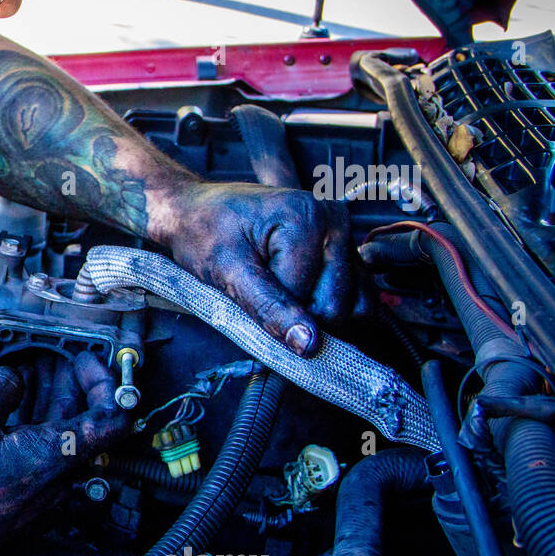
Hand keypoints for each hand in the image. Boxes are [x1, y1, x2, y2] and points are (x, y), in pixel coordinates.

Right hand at [0, 352, 128, 555]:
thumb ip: (0, 386)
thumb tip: (13, 378)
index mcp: (54, 456)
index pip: (114, 418)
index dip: (105, 381)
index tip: (84, 362)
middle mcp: (56, 483)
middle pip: (85, 426)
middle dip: (68, 386)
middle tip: (48, 362)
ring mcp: (40, 500)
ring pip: (59, 444)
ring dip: (46, 407)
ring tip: (21, 383)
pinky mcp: (21, 510)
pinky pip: (40, 464)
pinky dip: (30, 433)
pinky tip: (4, 420)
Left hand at [155, 181, 353, 355]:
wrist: (196, 211)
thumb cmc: (204, 232)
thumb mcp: (225, 270)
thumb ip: (268, 307)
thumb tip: (309, 345)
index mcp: (308, 217)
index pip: (305, 298)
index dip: (271, 307)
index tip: (243, 287)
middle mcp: (336, 222)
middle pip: (336, 305)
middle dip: (296, 314)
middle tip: (259, 290)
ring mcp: (344, 238)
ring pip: (354, 307)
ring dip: (316, 317)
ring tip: (277, 293)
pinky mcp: (345, 254)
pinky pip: (358, 300)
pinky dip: (330, 313)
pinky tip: (300, 303)